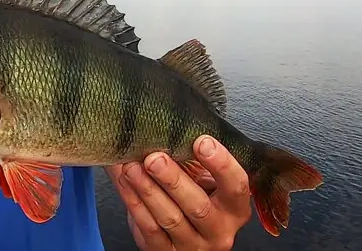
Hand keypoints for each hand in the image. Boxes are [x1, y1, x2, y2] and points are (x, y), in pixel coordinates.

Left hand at [106, 135, 251, 250]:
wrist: (182, 236)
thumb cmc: (194, 197)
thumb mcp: (204, 181)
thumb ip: (195, 161)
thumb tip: (165, 124)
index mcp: (234, 208)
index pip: (236, 187)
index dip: (221, 164)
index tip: (202, 141)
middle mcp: (219, 231)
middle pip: (198, 206)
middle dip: (174, 180)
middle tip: (154, 158)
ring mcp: (193, 246)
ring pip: (170, 218)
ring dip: (148, 190)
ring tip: (131, 167)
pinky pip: (148, 228)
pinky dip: (134, 202)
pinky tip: (125, 182)